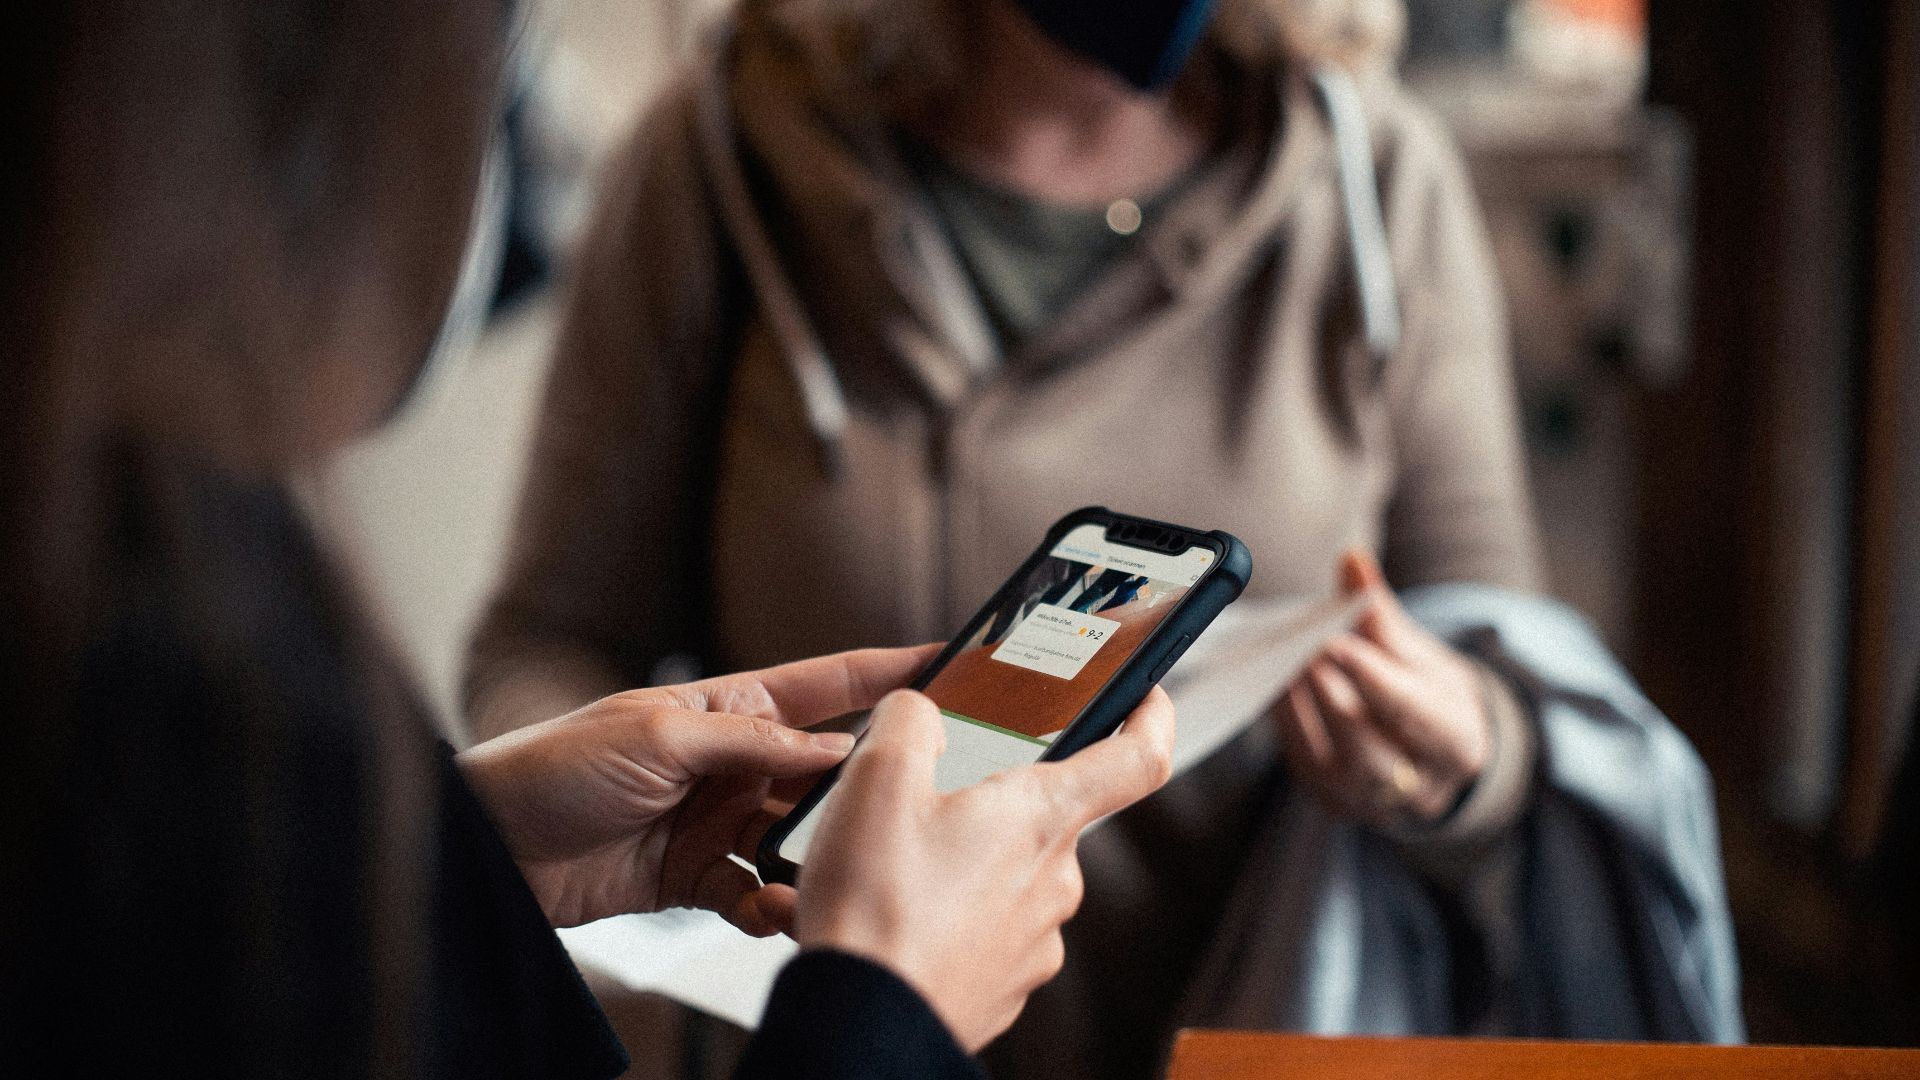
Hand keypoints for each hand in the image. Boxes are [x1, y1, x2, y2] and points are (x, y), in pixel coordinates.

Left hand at [458, 644, 938, 929]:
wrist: (491, 847)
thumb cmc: (554, 766)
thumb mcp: (660, 735)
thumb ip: (754, 744)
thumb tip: (839, 754)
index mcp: (729, 707)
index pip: (828, 685)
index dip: (888, 673)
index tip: (950, 663)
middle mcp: (734, 763)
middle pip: (825, 774)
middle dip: (866, 792)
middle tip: (909, 807)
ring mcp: (720, 823)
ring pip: (801, 841)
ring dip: (819, 861)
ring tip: (836, 876)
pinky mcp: (698, 879)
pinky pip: (759, 895)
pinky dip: (773, 907)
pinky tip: (775, 912)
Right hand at [795, 686, 1174, 1052]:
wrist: (860, 1017)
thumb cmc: (875, 904)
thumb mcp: (878, 777)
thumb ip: (910, 721)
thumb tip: (921, 713)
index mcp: (1042, 816)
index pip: (1138, 758)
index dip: (1152, 717)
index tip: (1148, 696)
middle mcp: (1057, 881)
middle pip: (1045, 817)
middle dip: (993, 803)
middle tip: (928, 803)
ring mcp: (1036, 941)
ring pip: (1011, 877)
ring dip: (965, 864)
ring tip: (896, 870)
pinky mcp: (1007, 987)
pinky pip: (988, 932)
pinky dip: (951, 918)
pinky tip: (899, 918)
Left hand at [1271, 550, 1488, 825]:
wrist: (1427, 750)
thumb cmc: (1426, 694)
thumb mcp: (1421, 655)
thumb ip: (1382, 615)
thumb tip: (1351, 561)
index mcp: (1458, 744)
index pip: (1417, 716)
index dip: (1375, 679)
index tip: (1337, 641)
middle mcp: (1418, 787)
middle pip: (1374, 754)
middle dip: (1336, 703)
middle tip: (1304, 653)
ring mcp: (1371, 803)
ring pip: (1334, 766)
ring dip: (1304, 713)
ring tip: (1282, 664)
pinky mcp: (1331, 800)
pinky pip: (1304, 764)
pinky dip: (1287, 723)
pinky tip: (1273, 684)